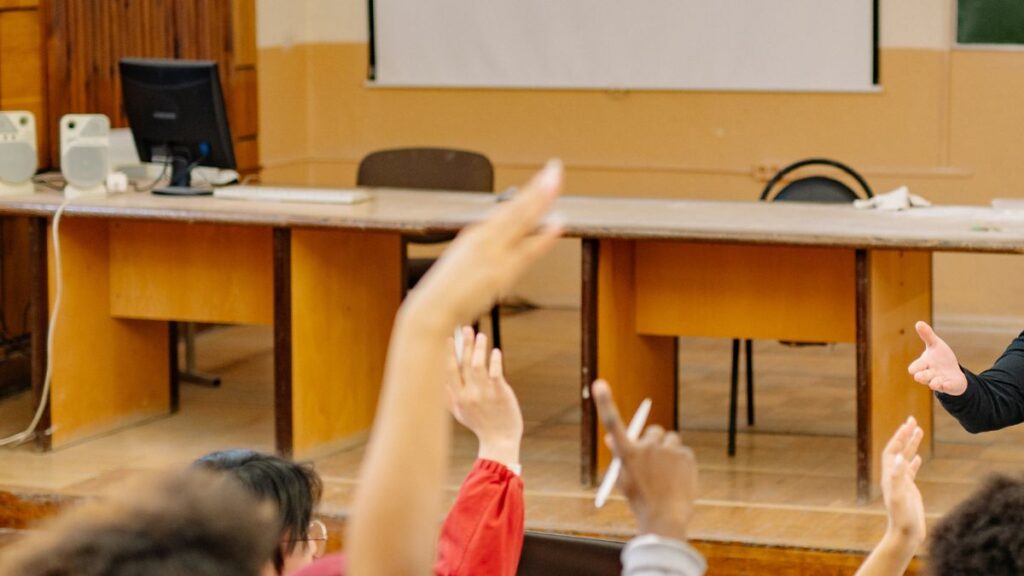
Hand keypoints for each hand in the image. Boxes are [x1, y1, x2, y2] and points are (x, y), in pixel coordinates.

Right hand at [406, 160, 563, 326]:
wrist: (432, 308)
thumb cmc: (448, 289)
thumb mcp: (466, 261)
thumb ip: (487, 250)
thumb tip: (506, 242)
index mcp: (477, 234)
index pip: (510, 208)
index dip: (530, 192)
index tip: (547, 175)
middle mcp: (485, 238)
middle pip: (517, 209)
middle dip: (538, 188)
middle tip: (556, 167)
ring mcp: (493, 254)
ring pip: (521, 222)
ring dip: (540, 201)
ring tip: (555, 182)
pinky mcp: (499, 273)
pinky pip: (526, 252)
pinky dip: (542, 237)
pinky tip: (557, 224)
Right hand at [445, 327, 522, 467]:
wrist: (500, 440)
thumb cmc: (480, 425)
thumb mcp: (460, 413)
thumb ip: (448, 397)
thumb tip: (437, 382)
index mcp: (457, 398)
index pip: (449, 371)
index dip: (448, 353)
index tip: (448, 337)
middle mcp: (468, 394)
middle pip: (463, 364)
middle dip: (464, 344)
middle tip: (466, 328)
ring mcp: (484, 394)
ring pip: (478, 366)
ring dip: (478, 348)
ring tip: (481, 335)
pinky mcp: (500, 394)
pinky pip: (496, 374)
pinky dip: (494, 361)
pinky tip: (495, 351)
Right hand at [591, 380, 696, 541]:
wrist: (664, 518)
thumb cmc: (640, 500)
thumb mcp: (624, 478)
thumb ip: (620, 456)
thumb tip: (611, 439)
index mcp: (627, 454)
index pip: (612, 423)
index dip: (604, 402)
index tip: (598, 383)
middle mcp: (646, 447)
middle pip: (652, 432)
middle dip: (653, 443)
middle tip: (654, 463)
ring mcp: (667, 451)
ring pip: (670, 440)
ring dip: (668, 451)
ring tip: (667, 474)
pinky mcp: (686, 455)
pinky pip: (683, 451)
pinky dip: (681, 462)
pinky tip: (678, 480)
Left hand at [880, 417, 925, 545]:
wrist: (905, 534)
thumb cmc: (902, 518)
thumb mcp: (900, 496)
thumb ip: (898, 477)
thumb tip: (898, 457)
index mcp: (889, 475)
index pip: (893, 450)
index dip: (899, 437)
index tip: (908, 423)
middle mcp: (893, 476)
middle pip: (898, 450)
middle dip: (905, 435)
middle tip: (913, 419)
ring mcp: (900, 483)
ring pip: (905, 458)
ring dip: (910, 444)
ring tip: (918, 430)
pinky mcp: (908, 490)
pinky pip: (910, 471)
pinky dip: (913, 461)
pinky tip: (918, 457)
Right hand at [908, 321, 967, 395]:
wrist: (954, 372)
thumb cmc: (941, 358)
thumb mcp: (935, 345)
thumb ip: (927, 335)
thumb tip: (918, 322)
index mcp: (924, 365)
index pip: (914, 368)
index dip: (915, 367)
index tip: (920, 365)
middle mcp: (929, 375)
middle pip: (920, 378)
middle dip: (922, 376)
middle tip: (923, 375)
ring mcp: (939, 381)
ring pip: (934, 384)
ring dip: (936, 382)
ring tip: (940, 379)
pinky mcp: (950, 386)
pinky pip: (947, 388)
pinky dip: (947, 386)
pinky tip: (947, 383)